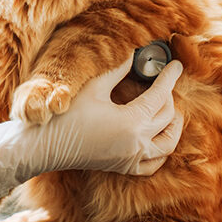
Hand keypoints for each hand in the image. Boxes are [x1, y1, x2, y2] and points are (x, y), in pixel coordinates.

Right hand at [0, 56, 183, 198]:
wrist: (45, 145)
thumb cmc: (66, 114)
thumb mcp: (94, 87)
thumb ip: (118, 70)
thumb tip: (134, 55)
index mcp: (131, 122)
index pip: (160, 96)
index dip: (170, 77)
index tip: (176, 66)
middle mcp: (136, 143)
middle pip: (167, 117)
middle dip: (169, 97)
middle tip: (163, 82)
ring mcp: (131, 159)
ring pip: (168, 144)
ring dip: (173, 126)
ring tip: (169, 110)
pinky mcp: (123, 167)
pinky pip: (153, 164)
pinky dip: (161, 151)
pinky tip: (157, 138)